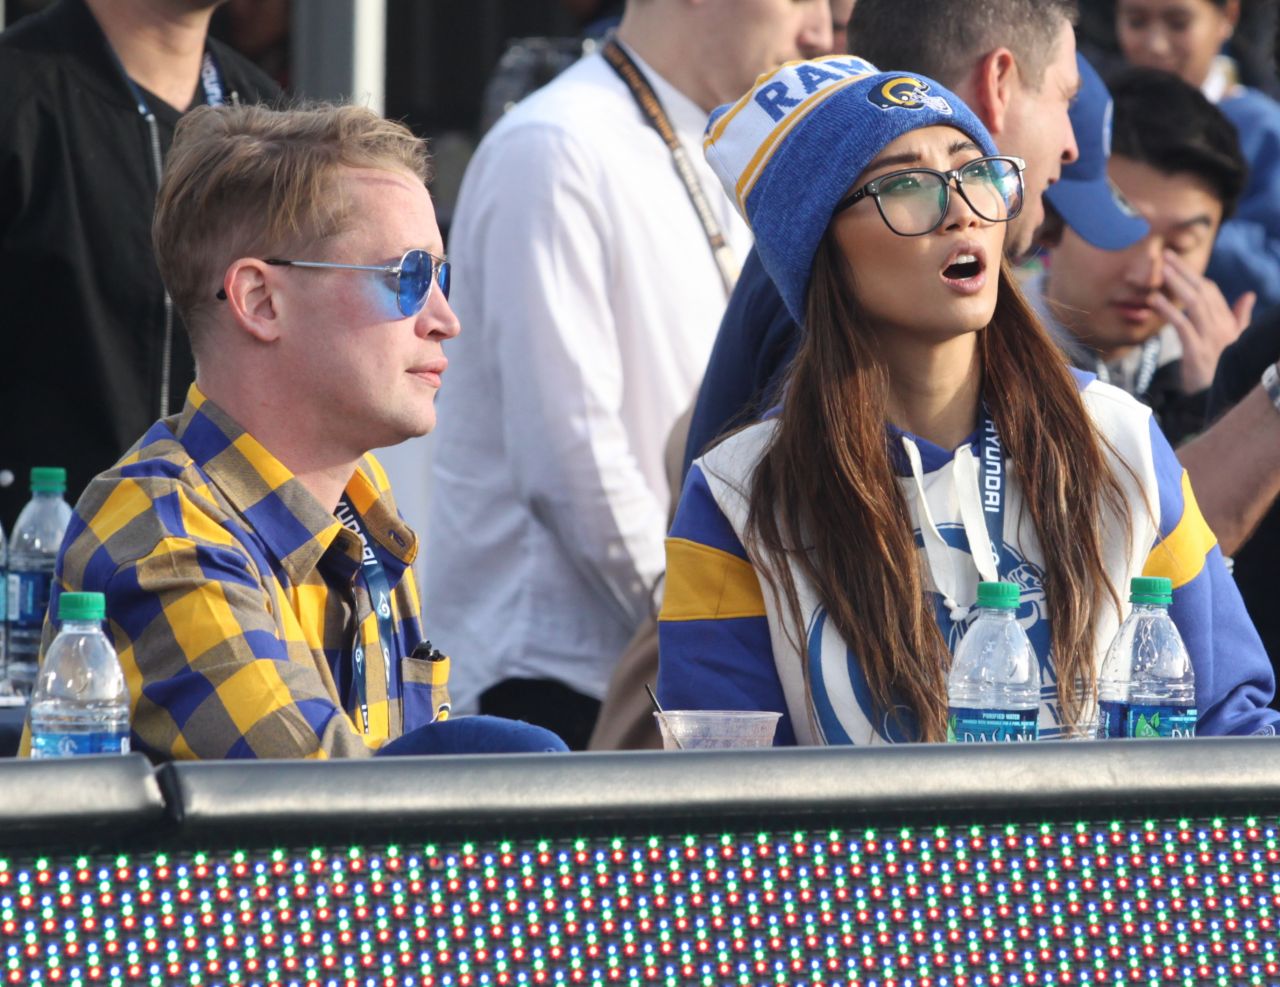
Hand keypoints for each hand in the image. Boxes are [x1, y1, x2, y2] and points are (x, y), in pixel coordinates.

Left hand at [1153, 249, 1254, 393]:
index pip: (1211, 292)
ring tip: (1160, 269)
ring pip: (1194, 303)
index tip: (1177, 263)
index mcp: (1227, 323)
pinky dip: (1168, 310)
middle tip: (1165, 255)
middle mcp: (1221, 326)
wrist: (1222, 399)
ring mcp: (1210, 337)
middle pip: (1202, 291)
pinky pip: (1182, 325)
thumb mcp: (1235, 341)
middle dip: (1183, 271)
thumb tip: (1249, 295)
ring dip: (1176, 284)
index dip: (1195, 276)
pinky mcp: (1197, 351)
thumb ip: (1240, 317)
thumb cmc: (1225, 369)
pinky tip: (1155, 300)